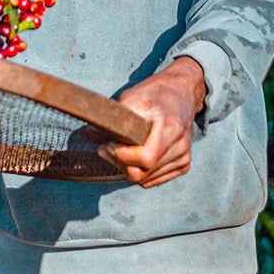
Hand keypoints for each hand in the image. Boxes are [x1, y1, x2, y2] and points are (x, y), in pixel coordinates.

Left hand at [98, 56, 204, 188]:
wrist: (182, 92)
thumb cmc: (155, 93)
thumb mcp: (133, 97)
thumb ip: (116, 119)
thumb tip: (88, 134)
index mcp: (171, 128)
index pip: (145, 158)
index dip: (121, 155)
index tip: (107, 144)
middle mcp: (181, 146)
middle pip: (142, 173)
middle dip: (119, 163)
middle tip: (107, 147)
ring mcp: (184, 157)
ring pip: (146, 180)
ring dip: (128, 168)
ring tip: (121, 149)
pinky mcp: (184, 165)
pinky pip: (153, 180)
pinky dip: (140, 172)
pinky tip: (135, 155)